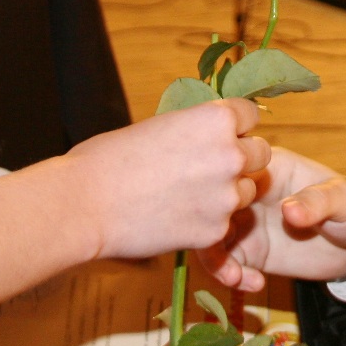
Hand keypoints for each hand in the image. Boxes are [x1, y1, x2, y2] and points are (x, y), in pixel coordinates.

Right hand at [70, 99, 270, 259]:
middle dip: (241, 160)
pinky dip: (208, 223)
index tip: (220, 135)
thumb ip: (195, 129)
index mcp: (215, 119)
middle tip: (209, 169)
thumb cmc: (110, 158)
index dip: (235, 125)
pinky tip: (177, 218)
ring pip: (247, 191)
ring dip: (228, 193)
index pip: (250, 115)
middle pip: (260, 153)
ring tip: (188, 196)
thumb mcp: (160, 125)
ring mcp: (226, 195)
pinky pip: (226, 223)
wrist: (85, 203)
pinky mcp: (215, 230)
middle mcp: (230, 154)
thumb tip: (210, 133)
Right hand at [200, 147, 345, 293]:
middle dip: (208, 229)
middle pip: (211, 205)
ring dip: (215, 259)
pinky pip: (227, 264)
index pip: (230, 171)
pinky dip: (231, 276)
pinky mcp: (251, 252)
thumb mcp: (342, 200)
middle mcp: (249, 194)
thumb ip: (317, 202)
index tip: (228, 212)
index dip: (220, 188)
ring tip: (236, 278)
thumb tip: (289, 210)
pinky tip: (254, 284)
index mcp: (268, 168)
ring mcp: (248, 223)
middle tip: (226, 248)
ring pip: (211, 237)